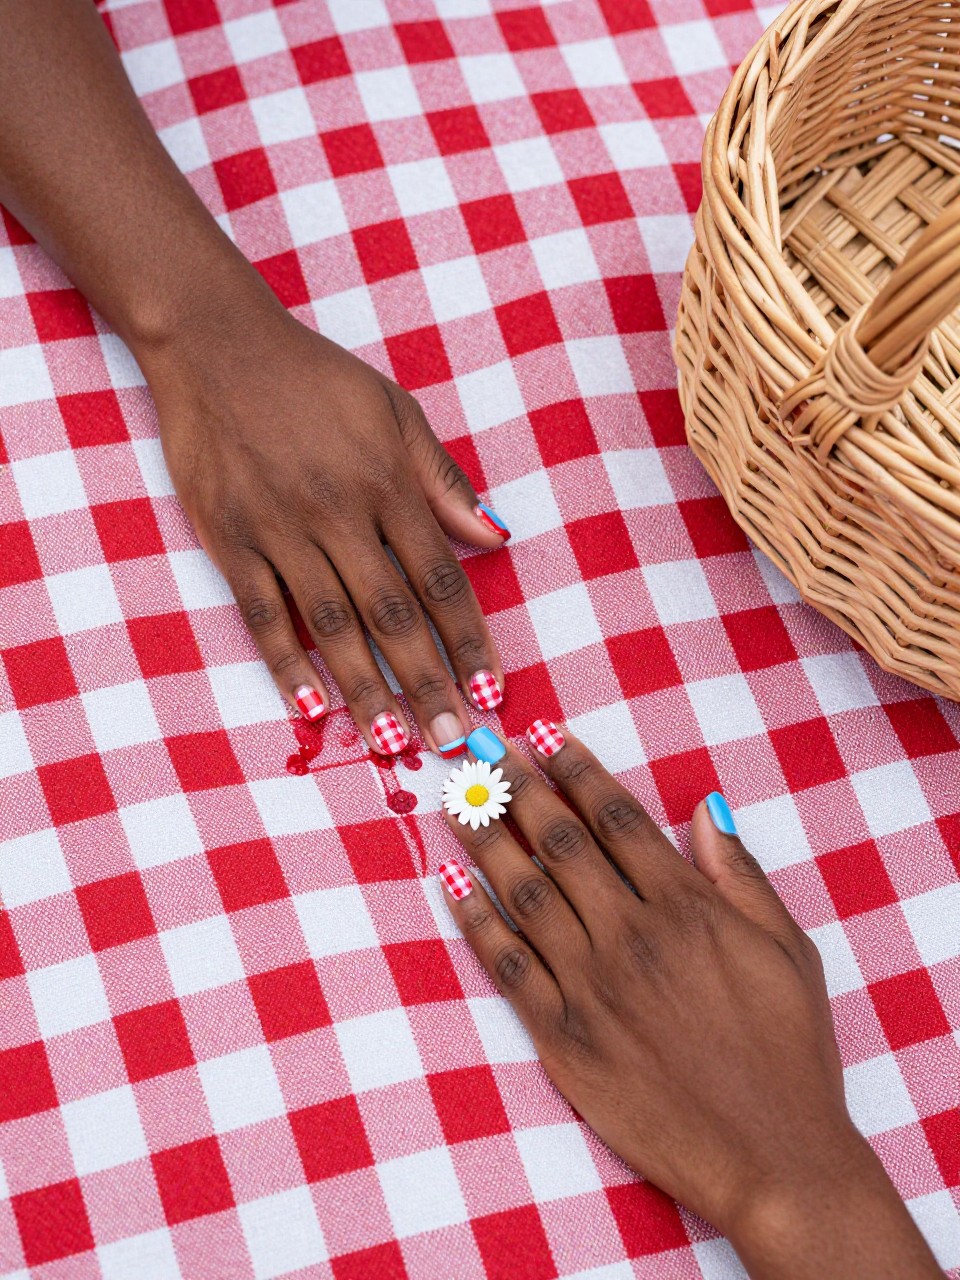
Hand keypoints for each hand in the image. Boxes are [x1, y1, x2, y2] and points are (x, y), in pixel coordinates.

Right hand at [144, 280, 507, 756]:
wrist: (216, 345)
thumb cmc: (315, 380)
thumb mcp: (395, 412)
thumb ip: (443, 481)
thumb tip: (497, 538)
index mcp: (387, 482)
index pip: (441, 579)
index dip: (469, 640)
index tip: (492, 690)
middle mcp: (338, 512)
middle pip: (393, 614)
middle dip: (428, 683)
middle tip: (454, 740)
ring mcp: (280, 529)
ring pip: (332, 625)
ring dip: (366, 691)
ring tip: (395, 743)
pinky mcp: (229, 539)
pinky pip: (263, 613)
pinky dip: (287, 662)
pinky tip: (311, 708)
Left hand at [440, 727, 942, 1279]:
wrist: (772, 1158)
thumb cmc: (788, 1052)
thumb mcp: (787, 949)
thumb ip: (738, 874)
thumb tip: (703, 807)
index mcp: (685, 906)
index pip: (615, 817)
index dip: (574, 768)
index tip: (542, 734)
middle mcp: (630, 934)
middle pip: (559, 842)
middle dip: (517, 787)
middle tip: (482, 747)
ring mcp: (591, 986)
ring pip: (524, 892)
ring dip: (485, 838)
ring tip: (458, 798)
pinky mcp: (563, 1038)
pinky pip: (508, 965)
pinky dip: (475, 921)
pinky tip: (450, 883)